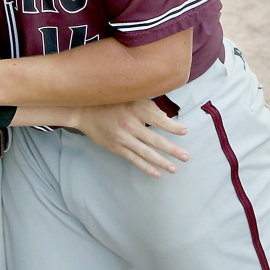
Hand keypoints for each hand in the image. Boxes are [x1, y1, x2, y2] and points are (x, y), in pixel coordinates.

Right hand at [73, 101, 188, 177]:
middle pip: (156, 140)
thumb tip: (165, 118)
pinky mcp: (115, 147)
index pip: (160, 120)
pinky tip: (157, 173)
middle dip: (173, 150)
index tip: (185, 132)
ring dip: (162, 162)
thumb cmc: (109, 101)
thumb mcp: (130, 96)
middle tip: (186, 157)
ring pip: (146, 153)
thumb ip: (148, 106)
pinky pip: (133, 159)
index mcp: (136, 109)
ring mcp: (122, 137)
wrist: (83, 109)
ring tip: (175, 168)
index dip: (174, 127)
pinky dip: (146, 167)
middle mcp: (130, 124)